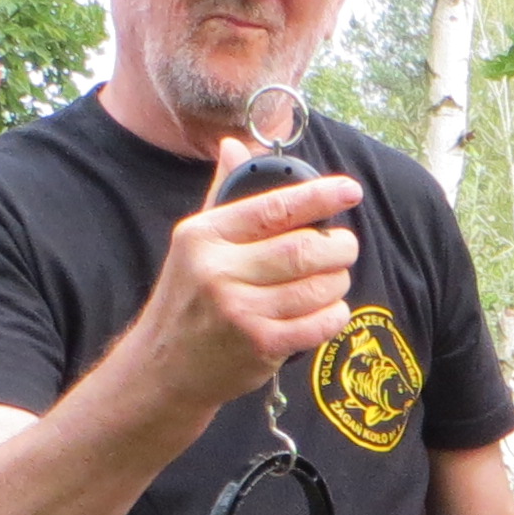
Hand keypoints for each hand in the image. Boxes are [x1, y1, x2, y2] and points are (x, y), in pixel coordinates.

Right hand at [129, 142, 367, 415]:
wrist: (163, 368)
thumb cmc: (186, 299)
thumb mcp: (193, 244)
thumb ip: (221, 195)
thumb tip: (235, 146)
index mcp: (204, 236)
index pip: (273, 207)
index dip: (319, 197)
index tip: (350, 191)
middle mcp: (219, 271)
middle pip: (303, 249)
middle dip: (339, 247)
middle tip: (346, 246)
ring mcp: (240, 312)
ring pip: (316, 287)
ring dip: (338, 282)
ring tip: (336, 279)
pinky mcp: (259, 346)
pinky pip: (318, 324)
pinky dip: (334, 314)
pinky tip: (330, 309)